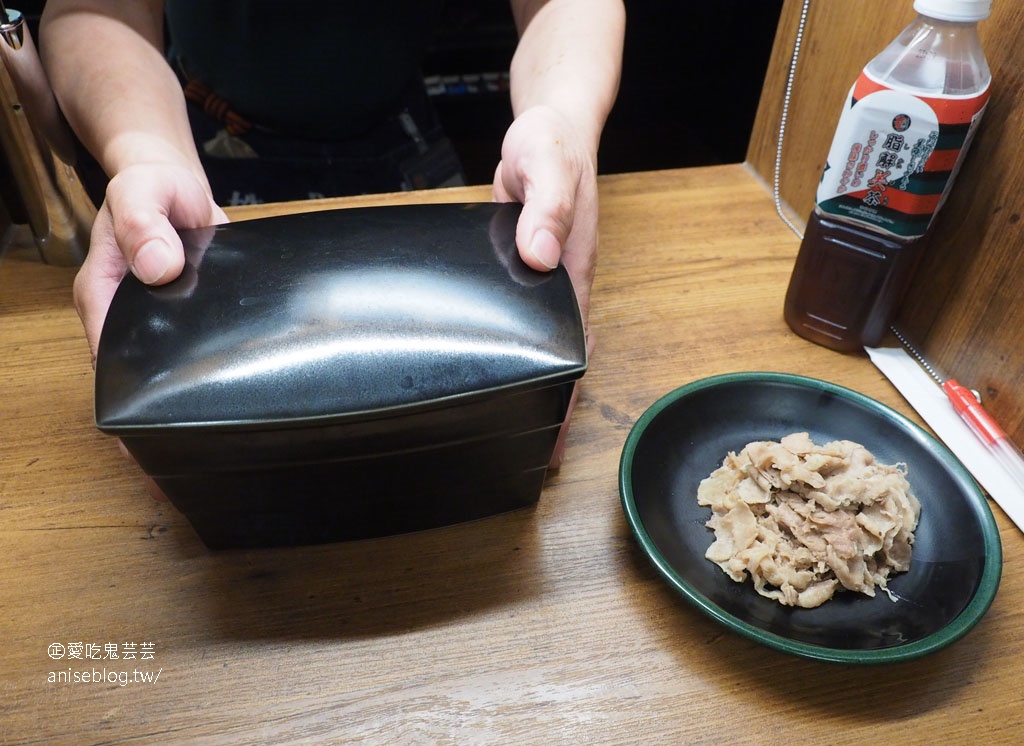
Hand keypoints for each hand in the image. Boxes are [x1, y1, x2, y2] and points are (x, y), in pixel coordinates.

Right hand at [74, 162, 228, 364]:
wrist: (177, 187)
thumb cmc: (151, 188)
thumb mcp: (139, 192)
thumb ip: (142, 224)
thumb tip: (157, 266)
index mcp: (99, 287)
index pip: (106, 344)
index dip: (134, 359)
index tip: (169, 354)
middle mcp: (122, 306)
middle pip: (140, 354)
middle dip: (168, 356)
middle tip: (202, 347)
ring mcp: (153, 311)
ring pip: (170, 346)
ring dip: (193, 343)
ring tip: (217, 334)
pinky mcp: (180, 309)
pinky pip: (194, 330)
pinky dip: (210, 328)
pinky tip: (226, 322)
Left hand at [493, 104, 600, 466]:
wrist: (547, 130)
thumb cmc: (551, 146)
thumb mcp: (547, 167)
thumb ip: (545, 209)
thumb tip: (540, 256)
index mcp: (573, 272)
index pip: (574, 346)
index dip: (566, 394)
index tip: (553, 434)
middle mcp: (560, 284)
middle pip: (561, 356)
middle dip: (550, 404)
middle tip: (528, 452)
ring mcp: (541, 279)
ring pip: (537, 340)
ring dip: (527, 378)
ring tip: (505, 423)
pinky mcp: (519, 269)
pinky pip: (516, 315)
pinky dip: (507, 343)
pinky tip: (484, 361)